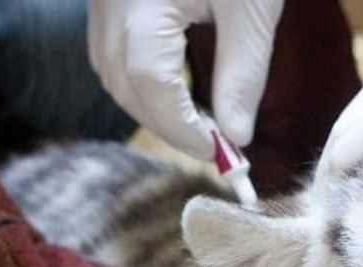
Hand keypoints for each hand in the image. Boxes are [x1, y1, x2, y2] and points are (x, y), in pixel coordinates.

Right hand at [88, 0, 283, 159]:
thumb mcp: (251, 9)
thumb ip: (243, 75)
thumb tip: (236, 137)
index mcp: (142, 1)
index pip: (152, 84)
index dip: (185, 129)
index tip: (222, 155)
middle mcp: (111, 1)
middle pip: (126, 84)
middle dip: (170, 126)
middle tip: (217, 148)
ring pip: (112, 73)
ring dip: (153, 108)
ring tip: (202, 127)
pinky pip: (111, 53)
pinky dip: (141, 83)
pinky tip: (178, 95)